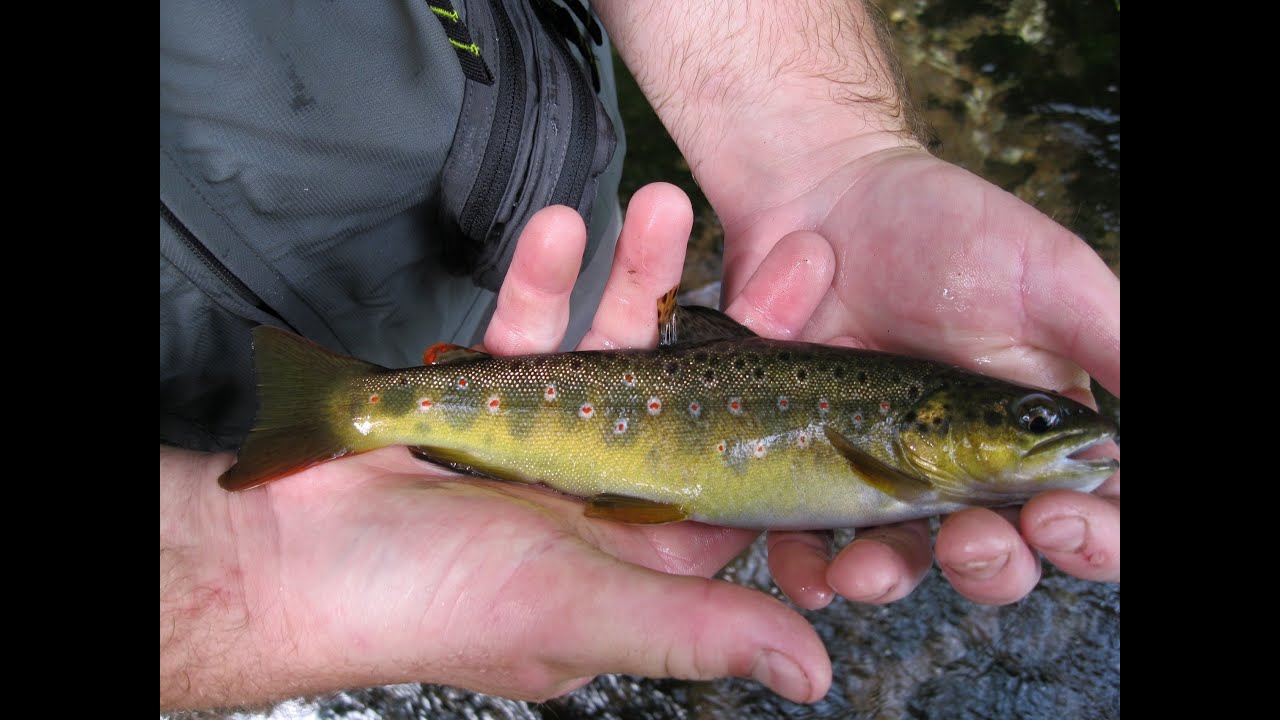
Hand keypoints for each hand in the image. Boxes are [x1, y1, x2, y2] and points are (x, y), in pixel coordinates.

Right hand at [159, 184, 837, 712]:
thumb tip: (815, 673)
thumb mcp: (578, 615)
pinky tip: (559, 229)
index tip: (839, 352)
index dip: (793, 416)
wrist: (289, 564)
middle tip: (801, 253)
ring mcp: (551, 434)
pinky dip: (542, 279)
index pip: (740, 475)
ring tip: (666, 205)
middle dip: (739, 322)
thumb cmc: (433, 607)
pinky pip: (527, 326)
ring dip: (636, 275)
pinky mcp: (489, 392)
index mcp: (642, 548)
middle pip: (692, 395)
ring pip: (611, 344)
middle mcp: (606, 489)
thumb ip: (695, 628)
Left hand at [590, 0, 1116, 609]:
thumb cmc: (949, 230)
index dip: (1091, 540)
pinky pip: (811, 543)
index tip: (1060, 516)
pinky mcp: (814, 473)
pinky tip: (810, 568)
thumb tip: (1133, 437)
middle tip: (970, 538)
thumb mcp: (1051, 276)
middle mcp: (968, 469)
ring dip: (890, 580)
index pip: (1091, 517)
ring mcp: (886, 476)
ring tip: (865, 568)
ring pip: (902, 563)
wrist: (825, 200)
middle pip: (998, 559)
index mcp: (1038, 433)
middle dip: (991, 566)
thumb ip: (1114, 345)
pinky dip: (809, 568)